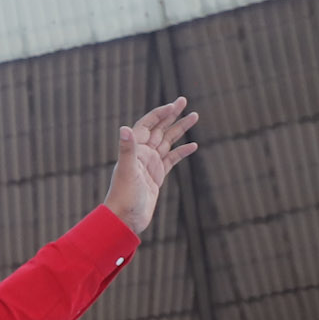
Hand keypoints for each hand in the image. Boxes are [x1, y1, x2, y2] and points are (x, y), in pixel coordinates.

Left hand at [102, 96, 199, 235]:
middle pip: (159, 129)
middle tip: (184, 100)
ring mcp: (150, 164)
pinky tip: (193, 145)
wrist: (125, 219)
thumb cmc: (123, 196)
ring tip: (195, 116)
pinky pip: (172, 159)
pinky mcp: (157, 176)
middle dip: (171, 114)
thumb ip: (127, 149)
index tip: (174, 104)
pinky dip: (182, 151)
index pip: (148, 125)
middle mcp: (142, 154)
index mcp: (134, 150)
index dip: (160, 113)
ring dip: (180, 129)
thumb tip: (123, 128)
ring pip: (168, 142)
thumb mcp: (127, 171)